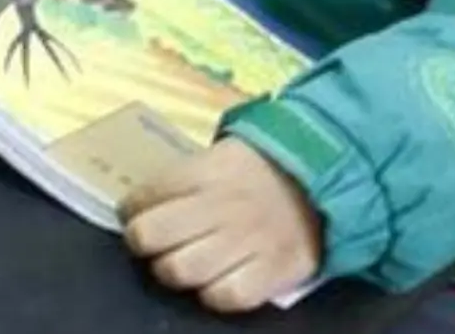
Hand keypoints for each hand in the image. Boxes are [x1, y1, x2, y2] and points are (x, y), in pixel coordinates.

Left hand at [121, 138, 322, 312]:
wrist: (323, 179)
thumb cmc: (259, 171)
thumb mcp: (217, 157)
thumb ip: (181, 180)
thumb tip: (137, 205)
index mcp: (205, 172)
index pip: (142, 199)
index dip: (132, 210)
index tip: (137, 214)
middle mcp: (221, 207)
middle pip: (150, 237)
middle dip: (144, 243)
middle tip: (156, 242)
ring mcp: (247, 241)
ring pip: (180, 271)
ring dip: (174, 270)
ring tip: (184, 263)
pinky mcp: (273, 271)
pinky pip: (226, 297)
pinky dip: (215, 294)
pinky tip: (216, 282)